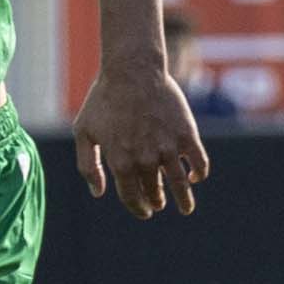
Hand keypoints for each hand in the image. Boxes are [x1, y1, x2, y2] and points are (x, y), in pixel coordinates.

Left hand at [73, 56, 210, 218]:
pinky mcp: (187, 135)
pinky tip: (195, 177)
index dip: (138, 208)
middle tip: (159, 204)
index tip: (144, 212)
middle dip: (157, 202)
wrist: (132, 71)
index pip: (131, 198)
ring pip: (181, 185)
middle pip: (155, 192)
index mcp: (121, 162)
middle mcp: (146, 160)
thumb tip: (99, 193)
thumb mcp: (84, 132)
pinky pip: (199, 163)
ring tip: (185, 208)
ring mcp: (168, 148)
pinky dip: (199, 175)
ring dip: (184, 200)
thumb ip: (88, 166)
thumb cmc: (104, 99)